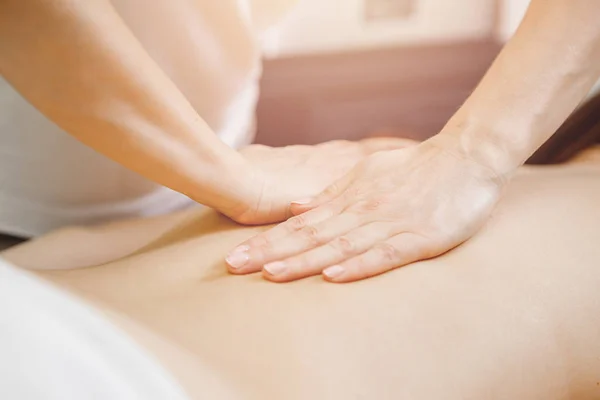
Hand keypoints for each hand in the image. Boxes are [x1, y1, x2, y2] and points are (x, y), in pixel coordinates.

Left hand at [225, 138, 505, 281]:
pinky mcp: (419, 237)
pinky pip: (384, 254)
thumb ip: (331, 193)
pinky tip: (333, 276)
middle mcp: (362, 211)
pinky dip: (357, 265)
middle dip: (270, 253)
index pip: (299, 224)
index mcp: (349, 199)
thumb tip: (296, 208)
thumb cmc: (414, 168)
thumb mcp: (366, 174)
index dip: (266, 240)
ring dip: (304, 261)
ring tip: (269, 274)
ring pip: (339, 246)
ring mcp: (389, 224)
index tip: (235, 255)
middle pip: (309, 236)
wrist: (465, 157)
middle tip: (233, 267)